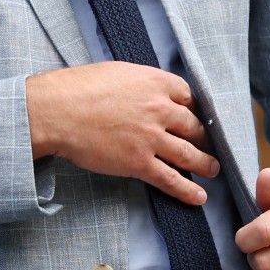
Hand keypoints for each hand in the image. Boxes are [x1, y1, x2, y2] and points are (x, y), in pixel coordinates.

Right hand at [26, 61, 218, 203]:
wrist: (56, 111)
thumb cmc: (77, 88)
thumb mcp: (116, 73)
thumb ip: (138, 83)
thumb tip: (145, 92)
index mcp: (155, 83)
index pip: (188, 96)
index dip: (193, 108)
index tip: (194, 117)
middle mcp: (160, 109)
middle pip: (194, 126)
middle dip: (203, 137)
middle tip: (208, 144)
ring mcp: (152, 138)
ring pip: (190, 154)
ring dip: (205, 164)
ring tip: (212, 170)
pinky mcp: (139, 163)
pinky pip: (171, 179)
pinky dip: (187, 190)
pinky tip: (198, 196)